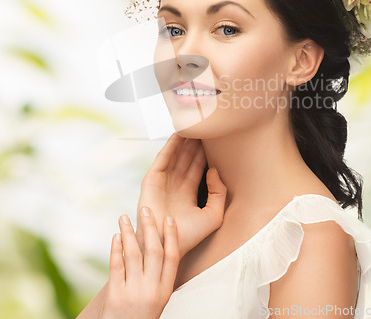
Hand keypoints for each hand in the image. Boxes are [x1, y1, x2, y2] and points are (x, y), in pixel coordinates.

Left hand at [100, 208, 178, 318]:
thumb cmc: (139, 316)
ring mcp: (134, 293)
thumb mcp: (155, 299)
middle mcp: (152, 290)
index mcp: (165, 291)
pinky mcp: (115, 296)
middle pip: (154, 251)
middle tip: (145, 209)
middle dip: (150, 227)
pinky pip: (116, 267)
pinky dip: (116, 249)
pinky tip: (115, 237)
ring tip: (124, 217)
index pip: (172, 257)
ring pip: (134, 255)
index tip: (168, 218)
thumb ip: (156, 277)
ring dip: (129, 233)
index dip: (172, 236)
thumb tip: (153, 244)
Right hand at [136, 132, 226, 258]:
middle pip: (187, 158)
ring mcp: (163, 182)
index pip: (198, 168)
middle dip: (196, 143)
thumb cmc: (188, 237)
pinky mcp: (152, 180)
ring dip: (184, 141)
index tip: (215, 138)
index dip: (206, 153)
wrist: (165, 246)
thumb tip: (214, 170)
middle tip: (205, 125)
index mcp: (188, 194)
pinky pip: (163, 159)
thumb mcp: (213, 216)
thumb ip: (219, 193)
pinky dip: (170, 146)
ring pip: (176, 155)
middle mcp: (175, 186)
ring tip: (193, 124)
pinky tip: (179, 135)